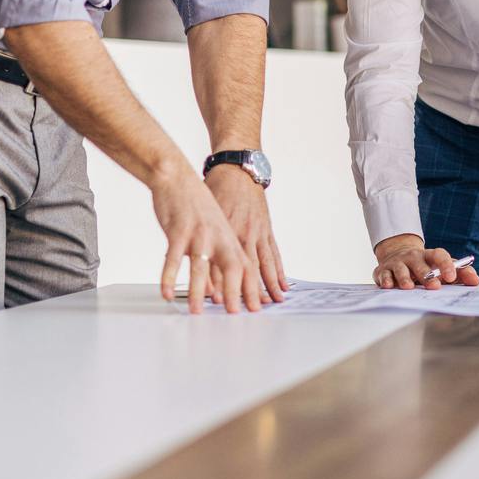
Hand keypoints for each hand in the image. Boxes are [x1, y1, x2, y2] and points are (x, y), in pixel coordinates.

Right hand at [154, 173, 256, 313]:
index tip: (255, 308)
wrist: (177, 177)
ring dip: (199, 291)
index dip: (252, 287)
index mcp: (229, 237)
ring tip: (197, 311)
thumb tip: (214, 289)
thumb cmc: (195, 206)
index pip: (246, 266)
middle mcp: (218, 236)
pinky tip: (167, 294)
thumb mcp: (214, 228)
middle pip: (233, 267)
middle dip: (235, 291)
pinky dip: (169, 277)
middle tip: (234, 313)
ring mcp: (199, 233)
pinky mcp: (178, 230)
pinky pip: (173, 258)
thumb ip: (217, 256)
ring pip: (201, 266)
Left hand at [204, 163, 287, 302]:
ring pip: (264, 262)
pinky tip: (283, 286)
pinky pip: (274, 253)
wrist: (236, 168)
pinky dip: (279, 271)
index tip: (222, 304)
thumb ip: (199, 242)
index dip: (222, 284)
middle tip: (252, 310)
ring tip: (273, 303)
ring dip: (268, 285)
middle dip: (249, 291)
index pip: (221, 262)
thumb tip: (196, 271)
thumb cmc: (215, 191)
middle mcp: (242, 233)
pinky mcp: (266, 228)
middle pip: (246, 267)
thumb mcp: (204, 215)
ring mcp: (257, 231)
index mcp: (223, 230)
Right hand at [372, 235, 478, 289]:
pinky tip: (388, 286)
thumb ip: (460, 273)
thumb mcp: (442, 268)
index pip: (439, 255)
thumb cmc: (425, 266)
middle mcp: (413, 257)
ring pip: (401, 268)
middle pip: (420, 263)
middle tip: (434, 286)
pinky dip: (385, 280)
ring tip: (409, 287)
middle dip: (426, 275)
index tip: (452, 277)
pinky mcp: (384, 270)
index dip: (446, 265)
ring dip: (405, 277)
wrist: (398, 255)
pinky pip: (384, 274)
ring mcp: (398, 263)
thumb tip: (475, 281)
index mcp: (430, 256)